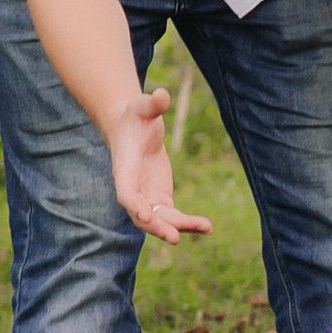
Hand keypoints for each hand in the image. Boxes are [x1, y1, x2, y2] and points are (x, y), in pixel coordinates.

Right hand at [107, 89, 213, 242]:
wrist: (133, 126)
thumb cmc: (135, 115)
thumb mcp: (142, 105)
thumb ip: (152, 103)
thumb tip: (163, 95)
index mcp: (124, 169)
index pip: (126, 192)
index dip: (134, 204)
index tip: (146, 215)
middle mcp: (134, 189)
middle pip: (142, 215)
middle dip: (158, 227)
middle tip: (175, 237)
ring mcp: (147, 196)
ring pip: (160, 220)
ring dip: (179, 227)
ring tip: (206, 227)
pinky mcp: (160, 198)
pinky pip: (172, 216)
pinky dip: (187, 223)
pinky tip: (206, 227)